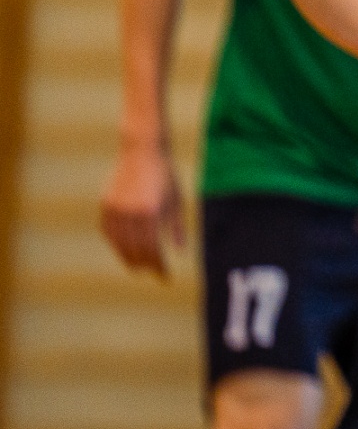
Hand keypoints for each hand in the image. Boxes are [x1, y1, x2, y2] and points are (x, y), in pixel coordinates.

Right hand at [99, 141, 185, 276]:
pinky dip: (115, 243)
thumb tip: (180, 252)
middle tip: (152, 272)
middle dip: (145, 264)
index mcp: (151, 212)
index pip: (153, 249)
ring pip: (119, 243)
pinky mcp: (106, 204)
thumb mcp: (176, 200)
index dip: (159, 266)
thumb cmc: (165, 175)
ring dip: (127, 257)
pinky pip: (108, 231)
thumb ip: (177, 227)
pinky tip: (122, 249)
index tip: (165, 277)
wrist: (143, 151)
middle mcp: (131, 213)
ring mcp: (115, 209)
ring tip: (137, 267)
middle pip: (135, 249)